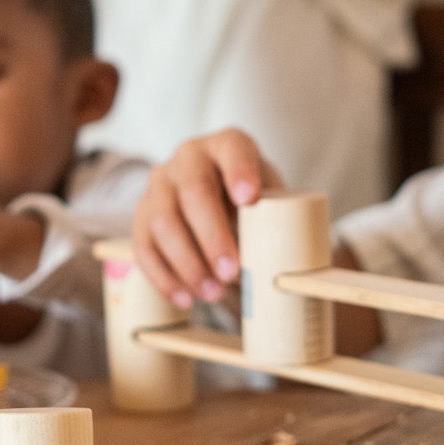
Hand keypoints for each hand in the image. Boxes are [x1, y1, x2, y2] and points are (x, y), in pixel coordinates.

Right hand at [131, 130, 283, 307]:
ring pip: (163, 222)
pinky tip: (185, 299)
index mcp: (227, 145)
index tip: (251, 200)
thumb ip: (283, 219)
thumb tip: (301, 266)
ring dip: (188, 263)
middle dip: (212, 235)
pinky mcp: (142, 215)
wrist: (219, 200)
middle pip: (194, 191)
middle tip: (232, 271)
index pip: (233, 149)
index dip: (240, 172)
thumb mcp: (271, 198)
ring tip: (213, 294)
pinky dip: (164, 277)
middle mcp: (189, 158)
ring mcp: (160, 185)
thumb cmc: (254, 203)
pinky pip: (144, 247)